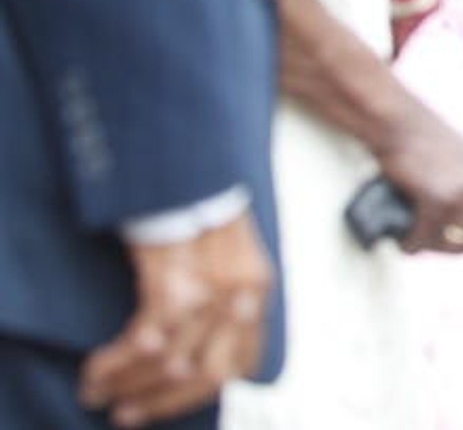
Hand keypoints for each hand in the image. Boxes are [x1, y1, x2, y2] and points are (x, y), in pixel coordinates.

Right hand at [79, 215, 272, 427]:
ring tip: (98, 393)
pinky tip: (97, 368)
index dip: (204, 393)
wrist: (186, 164)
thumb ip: (226, 298)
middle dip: (163, 401)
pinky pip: (146, 337)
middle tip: (126, 414)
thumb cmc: (198, 207)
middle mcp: (242, 291)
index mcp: (258, 288)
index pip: (243, 363)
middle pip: (210, 375)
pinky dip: (117, 360)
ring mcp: (210, 286)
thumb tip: (198, 349)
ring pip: (172, 362)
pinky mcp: (174, 277)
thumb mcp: (228, 255)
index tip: (167, 403)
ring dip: (129, 384)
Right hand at [374, 101, 462, 261]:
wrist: (402, 124)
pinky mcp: (438, 198)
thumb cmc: (432, 147)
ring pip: (452, 242)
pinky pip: (426, 237)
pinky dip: (413, 242)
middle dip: (455, 248)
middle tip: (432, 243)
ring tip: (415, 234)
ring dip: (431, 245)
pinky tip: (405, 238)